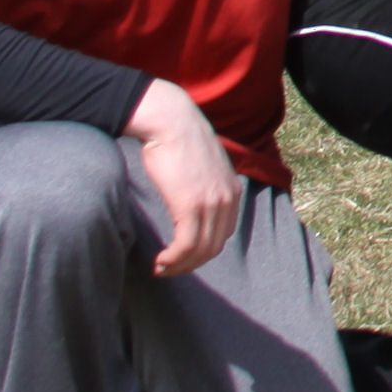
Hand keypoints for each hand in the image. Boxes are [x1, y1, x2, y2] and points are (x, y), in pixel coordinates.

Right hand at [126, 78, 239, 276]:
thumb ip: (206, 185)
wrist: (171, 122)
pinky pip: (186, 245)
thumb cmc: (178, 141)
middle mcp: (228, 199)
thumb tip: (192, 200)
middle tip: (168, 269)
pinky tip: (160, 261)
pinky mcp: (191, 206)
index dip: (202, 252)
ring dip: (179, 266)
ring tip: (161, 269)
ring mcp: (212, 203)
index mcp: (232, 190)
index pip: (223, 234)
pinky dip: (173, 259)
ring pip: (200, 250)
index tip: (182, 257)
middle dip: (190, 264)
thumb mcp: (203, 166)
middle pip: (213, 247)